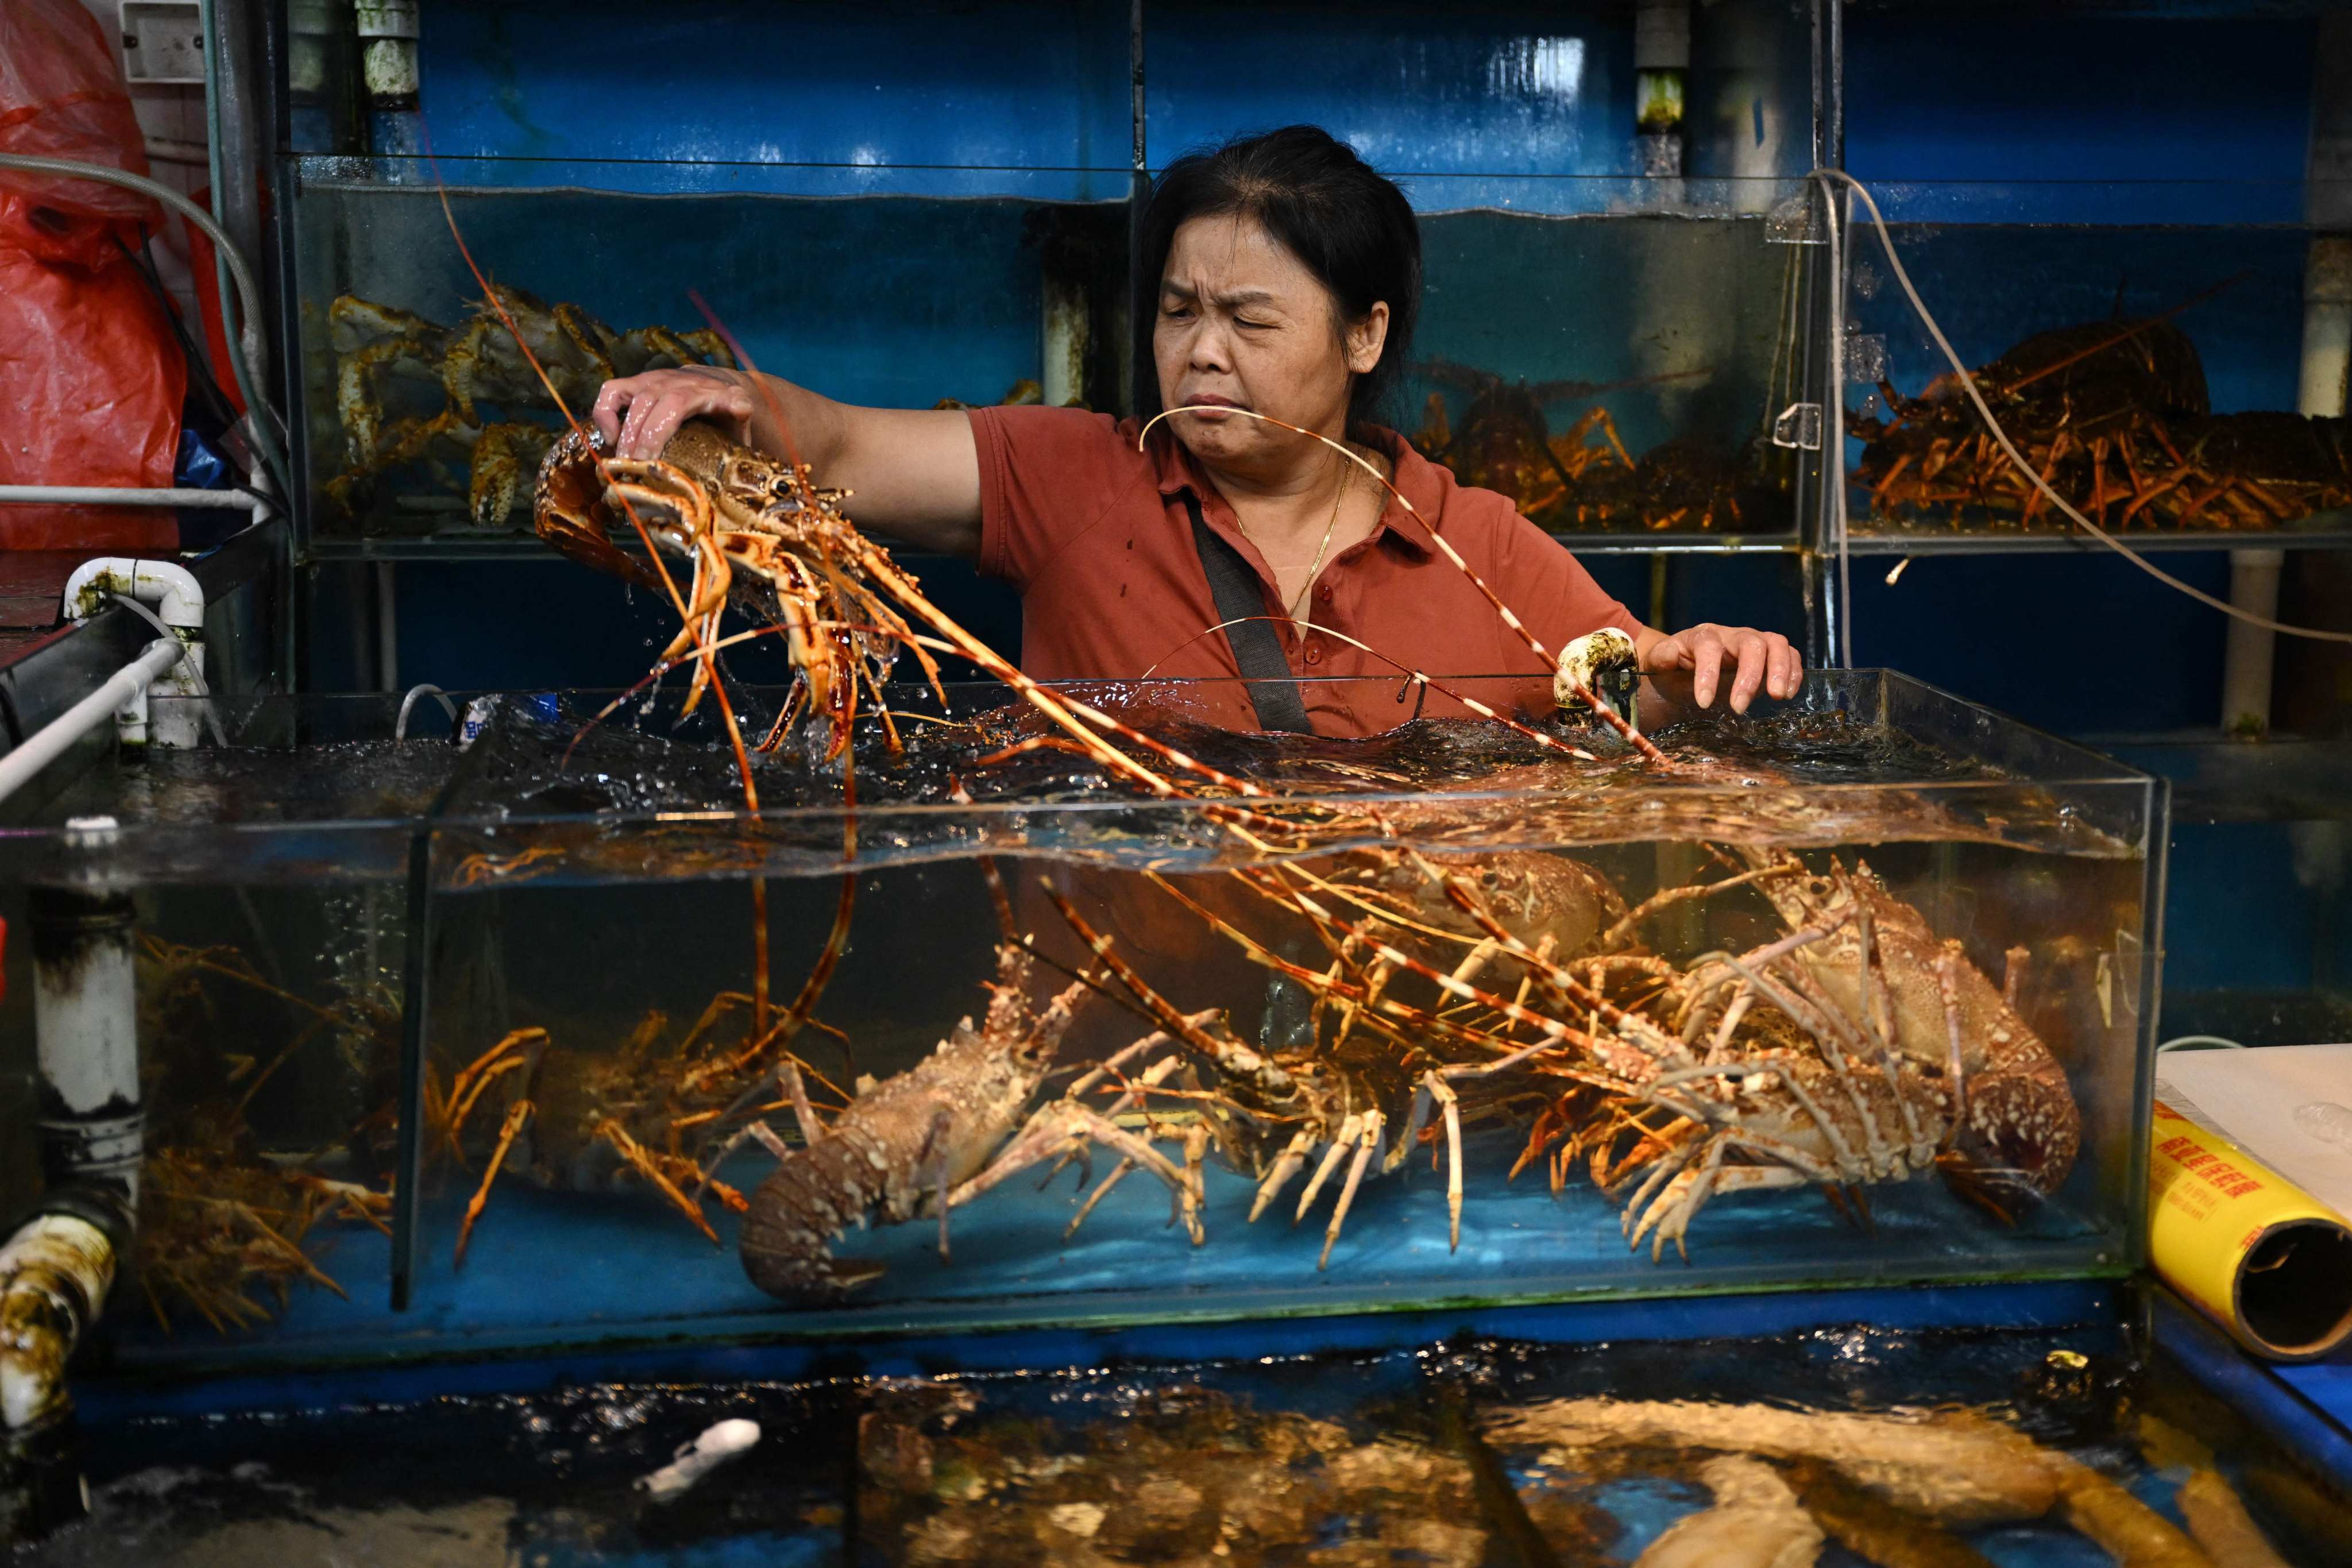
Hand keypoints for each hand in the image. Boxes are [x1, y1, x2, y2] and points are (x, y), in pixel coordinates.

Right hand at [591, 366, 756, 458]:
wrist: (713, 385)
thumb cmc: (725, 412)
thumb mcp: (739, 413)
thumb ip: (740, 412)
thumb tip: (741, 407)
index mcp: (701, 390)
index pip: (675, 404)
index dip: (657, 433)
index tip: (649, 461)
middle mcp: (674, 381)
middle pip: (646, 406)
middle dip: (636, 440)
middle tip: (632, 471)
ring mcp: (651, 380)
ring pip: (625, 398)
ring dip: (620, 432)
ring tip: (621, 462)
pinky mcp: (634, 383)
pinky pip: (610, 392)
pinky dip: (604, 414)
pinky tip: (611, 440)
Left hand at [1642, 623, 1801, 713]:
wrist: (1687, 664)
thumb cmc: (1674, 666)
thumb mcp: (1660, 663)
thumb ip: (1662, 658)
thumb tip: (1670, 655)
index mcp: (1703, 636)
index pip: (1709, 646)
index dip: (1708, 673)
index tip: (1704, 703)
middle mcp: (1732, 635)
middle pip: (1751, 643)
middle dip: (1749, 675)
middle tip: (1740, 707)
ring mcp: (1755, 641)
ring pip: (1776, 644)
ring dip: (1780, 670)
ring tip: (1777, 696)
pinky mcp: (1770, 653)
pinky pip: (1790, 654)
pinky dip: (1794, 672)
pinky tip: (1787, 694)